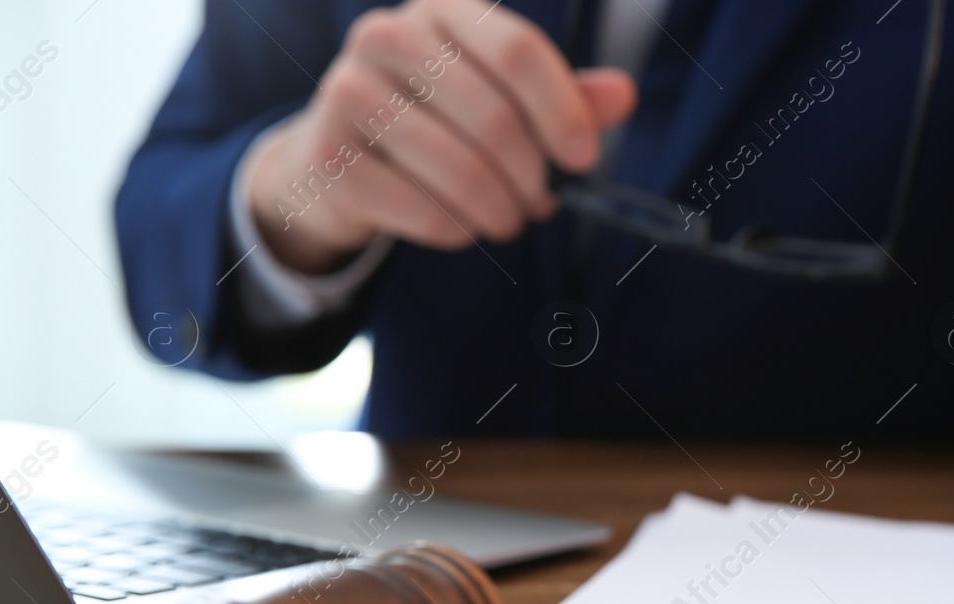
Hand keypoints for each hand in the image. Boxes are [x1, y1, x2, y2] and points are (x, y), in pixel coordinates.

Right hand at [247, 0, 637, 272]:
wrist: (339, 156)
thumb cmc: (438, 120)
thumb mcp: (502, 98)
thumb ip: (565, 98)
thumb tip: (624, 95)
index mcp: (440, 10)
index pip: (518, 51)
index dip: (563, 110)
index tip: (584, 159)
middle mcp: (386, 38)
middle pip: (495, 120)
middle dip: (533, 178)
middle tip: (542, 203)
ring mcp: (347, 94)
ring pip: (463, 174)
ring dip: (502, 212)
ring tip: (508, 217)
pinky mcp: (329, 157)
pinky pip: (427, 212)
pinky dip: (461, 231)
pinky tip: (463, 226)